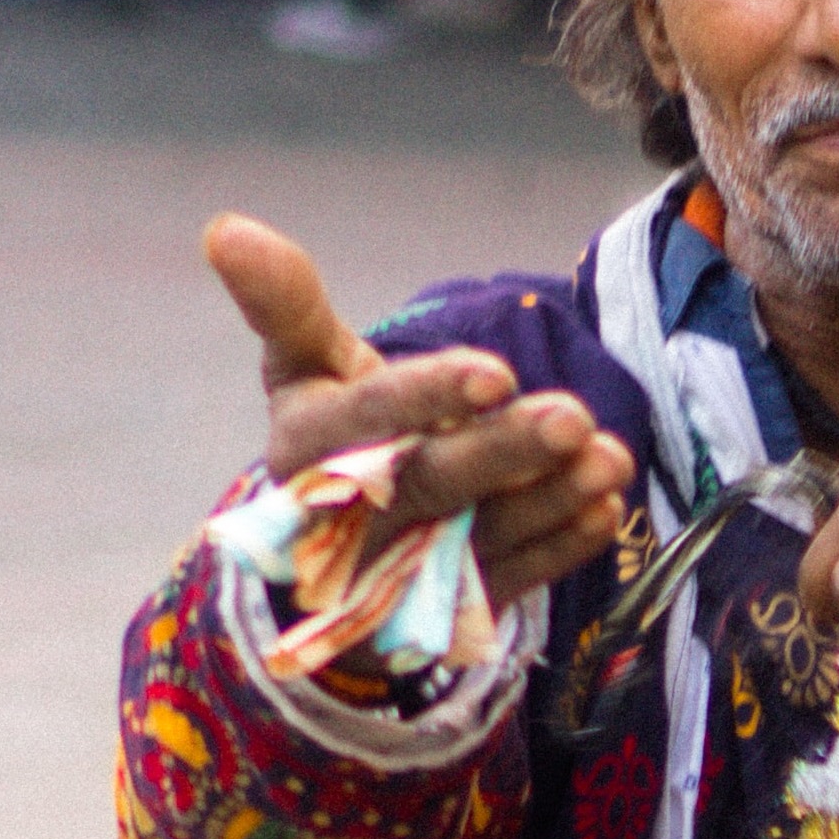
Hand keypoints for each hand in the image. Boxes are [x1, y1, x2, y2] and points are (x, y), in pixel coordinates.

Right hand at [207, 212, 634, 604]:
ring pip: (484, 535)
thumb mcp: (304, 371)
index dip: (430, 396)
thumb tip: (227, 228)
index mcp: (310, 448)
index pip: (373, 416)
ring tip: (611, 459)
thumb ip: (286, 305)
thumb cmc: (330, 438)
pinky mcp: (452, 610)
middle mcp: (353, 517)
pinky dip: (562, 547)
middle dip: (505, 450)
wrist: (319, 561)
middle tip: (574, 417)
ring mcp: (406, 571)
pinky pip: (513, 581)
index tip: (494, 371)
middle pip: (433, 482)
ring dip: (552, 499)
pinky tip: (605, 507)